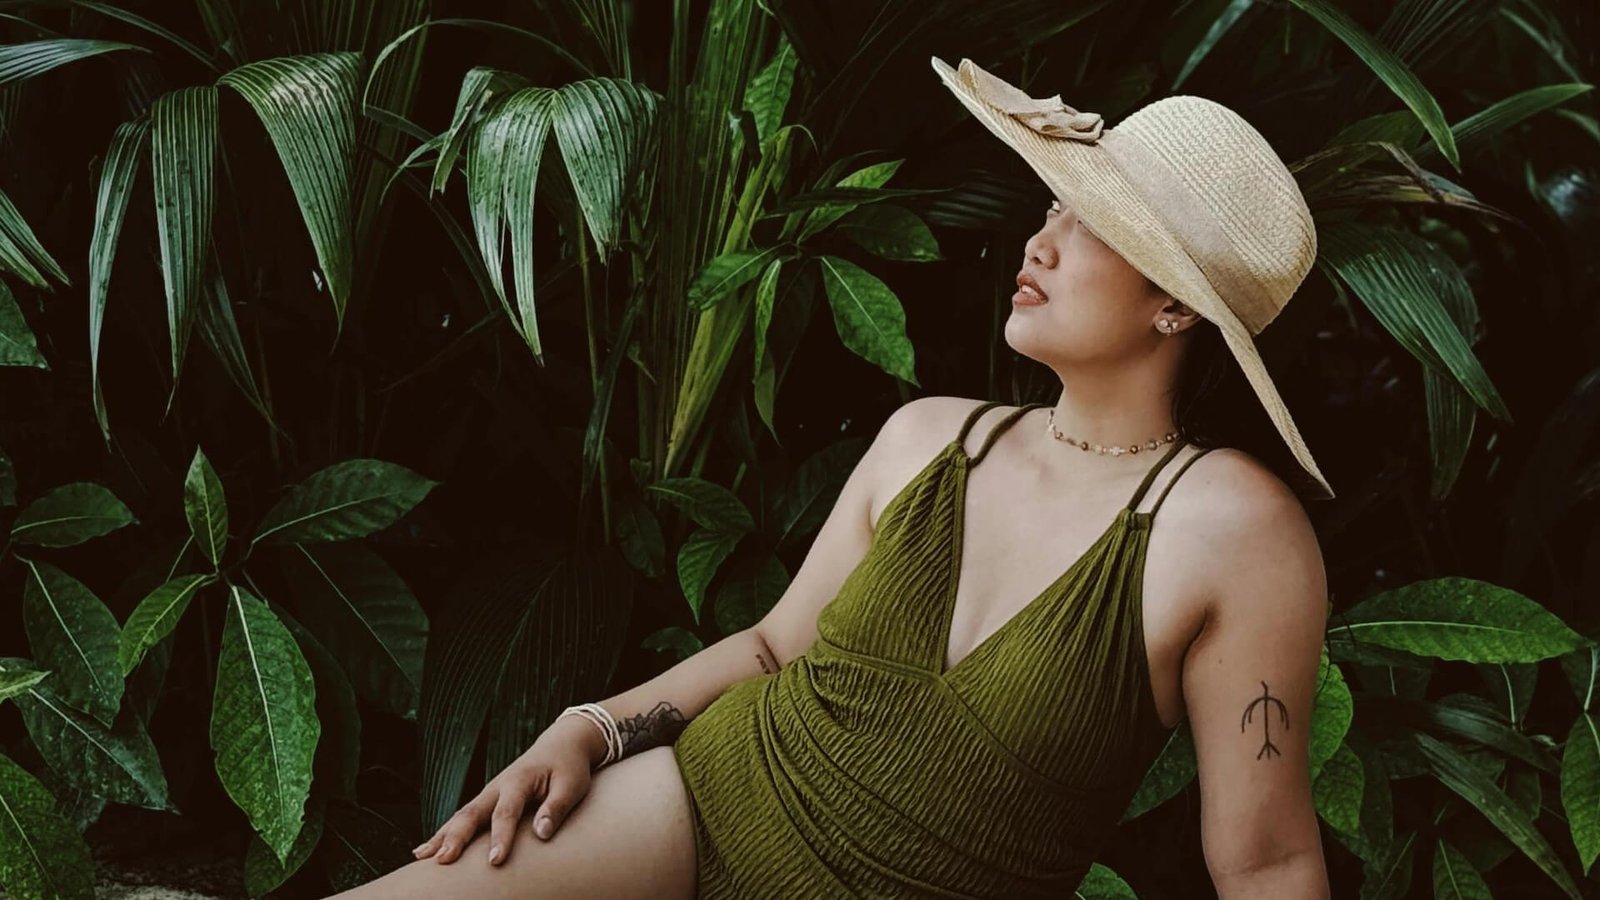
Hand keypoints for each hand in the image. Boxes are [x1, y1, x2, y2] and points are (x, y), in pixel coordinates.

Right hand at [411, 714, 605, 865]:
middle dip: (456, 837)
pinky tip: (427, 851)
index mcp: (519, 780)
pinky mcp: (487, 801)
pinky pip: (462, 818)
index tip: (494, 861)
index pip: (507, 812)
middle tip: (443, 860)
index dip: (500, 837)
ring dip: (441, 835)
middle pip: (472, 812)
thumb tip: (541, 834)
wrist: (560, 745)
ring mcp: (489, 793)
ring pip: (461, 815)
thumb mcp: (571, 785)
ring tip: (421, 856)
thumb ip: (556, 808)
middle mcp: (498, 786)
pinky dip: (444, 833)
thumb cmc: (568, 768)